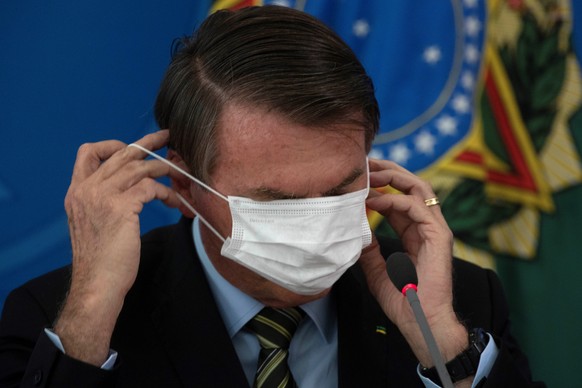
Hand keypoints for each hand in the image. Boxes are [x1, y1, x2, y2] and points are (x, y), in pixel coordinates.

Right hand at [54, 130, 181, 365]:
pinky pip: (150, 187)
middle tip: (167, 136)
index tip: (132, 146)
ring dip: (164, 169)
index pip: (87, 153)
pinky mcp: (121, 207)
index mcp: (77, 192)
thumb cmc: (100, 260)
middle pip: (120, 153)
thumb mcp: (92, 224)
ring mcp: (102, 196)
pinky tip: (175, 202)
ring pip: (139, 167)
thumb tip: (129, 190)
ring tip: (180, 174)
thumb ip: (102, 202)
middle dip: (147, 142)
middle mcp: (86, 189)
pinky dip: (166, 192)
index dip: (112, 144)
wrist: (97, 284)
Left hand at [359, 159, 467, 368]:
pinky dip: (394, 200)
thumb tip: (352, 231)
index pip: (398, 197)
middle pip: (411, 185)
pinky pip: (417, 208)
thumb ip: (368, 249)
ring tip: (369, 174)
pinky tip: (373, 200)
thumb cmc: (402, 300)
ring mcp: (435, 229)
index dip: (379, 184)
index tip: (358, 177)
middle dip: (387, 171)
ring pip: (418, 188)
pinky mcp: (439, 236)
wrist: (421, 321)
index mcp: (414, 231)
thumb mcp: (376, 269)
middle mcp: (427, 226)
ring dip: (392, 177)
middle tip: (364, 164)